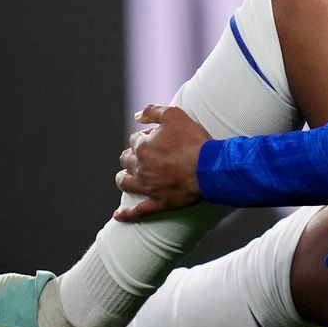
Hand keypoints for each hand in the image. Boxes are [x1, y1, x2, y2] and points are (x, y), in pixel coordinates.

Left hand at [112, 103, 211, 220]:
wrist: (209, 168)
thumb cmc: (193, 141)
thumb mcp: (174, 115)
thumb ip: (153, 111)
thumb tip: (137, 116)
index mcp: (143, 147)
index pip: (135, 140)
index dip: (145, 136)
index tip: (157, 137)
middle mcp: (141, 168)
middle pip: (126, 160)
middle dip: (131, 155)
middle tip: (146, 154)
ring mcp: (148, 187)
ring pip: (126, 183)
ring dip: (123, 178)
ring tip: (125, 177)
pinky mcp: (158, 202)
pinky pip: (137, 211)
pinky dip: (126, 214)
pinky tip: (118, 215)